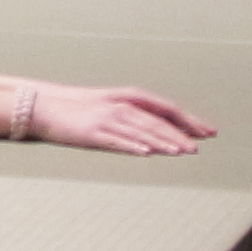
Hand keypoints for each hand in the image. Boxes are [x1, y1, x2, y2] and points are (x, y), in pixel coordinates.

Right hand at [27, 85, 215, 154]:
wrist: (44, 107)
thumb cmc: (79, 109)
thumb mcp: (111, 105)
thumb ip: (137, 115)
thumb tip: (165, 130)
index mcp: (127, 97)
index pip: (165, 108)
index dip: (188, 120)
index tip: (207, 131)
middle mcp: (119, 105)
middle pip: (156, 121)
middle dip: (179, 135)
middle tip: (198, 148)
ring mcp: (105, 118)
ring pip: (140, 131)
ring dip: (161, 142)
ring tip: (180, 151)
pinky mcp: (90, 133)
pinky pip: (115, 140)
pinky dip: (132, 146)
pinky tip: (146, 153)